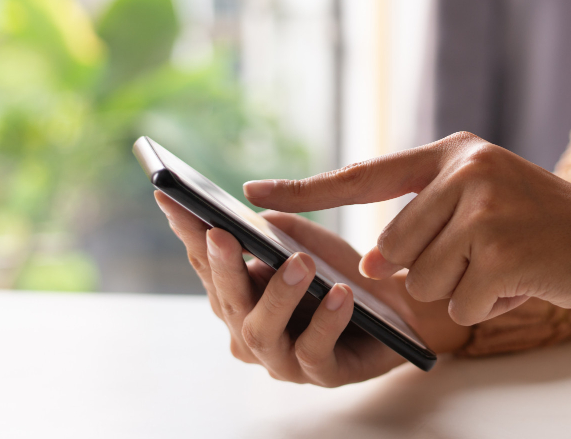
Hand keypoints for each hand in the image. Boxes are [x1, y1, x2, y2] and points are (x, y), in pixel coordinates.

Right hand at [155, 191, 469, 386]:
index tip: (170, 197)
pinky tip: (340, 296)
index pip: (206, 262)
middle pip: (227, 299)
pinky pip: (314, 351)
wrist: (401, 307)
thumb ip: (277, 229)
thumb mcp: (310, 242)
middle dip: (224, 266)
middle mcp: (250, 330)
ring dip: (278, 294)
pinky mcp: (322, 374)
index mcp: (240, 295)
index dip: (187, 231)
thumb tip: (245, 217)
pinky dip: (326, 321)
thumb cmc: (344, 273)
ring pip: (261, 331)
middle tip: (225, 233)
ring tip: (301, 263)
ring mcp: (282, 357)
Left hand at [243, 132, 570, 325]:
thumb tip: (375, 264)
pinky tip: (517, 283)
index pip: (364, 174)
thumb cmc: (531, 221)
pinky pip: (459, 305)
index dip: (307, 189)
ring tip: (499, 266)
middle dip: (424, 270)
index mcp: (452, 152)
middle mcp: (466, 171)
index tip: (253, 195)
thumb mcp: (479, 194)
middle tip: (475, 257)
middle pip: (394, 248)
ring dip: (457, 290)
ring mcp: (485, 210)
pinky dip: (484, 308)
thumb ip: (422, 217)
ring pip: (423, 281)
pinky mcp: (503, 253)